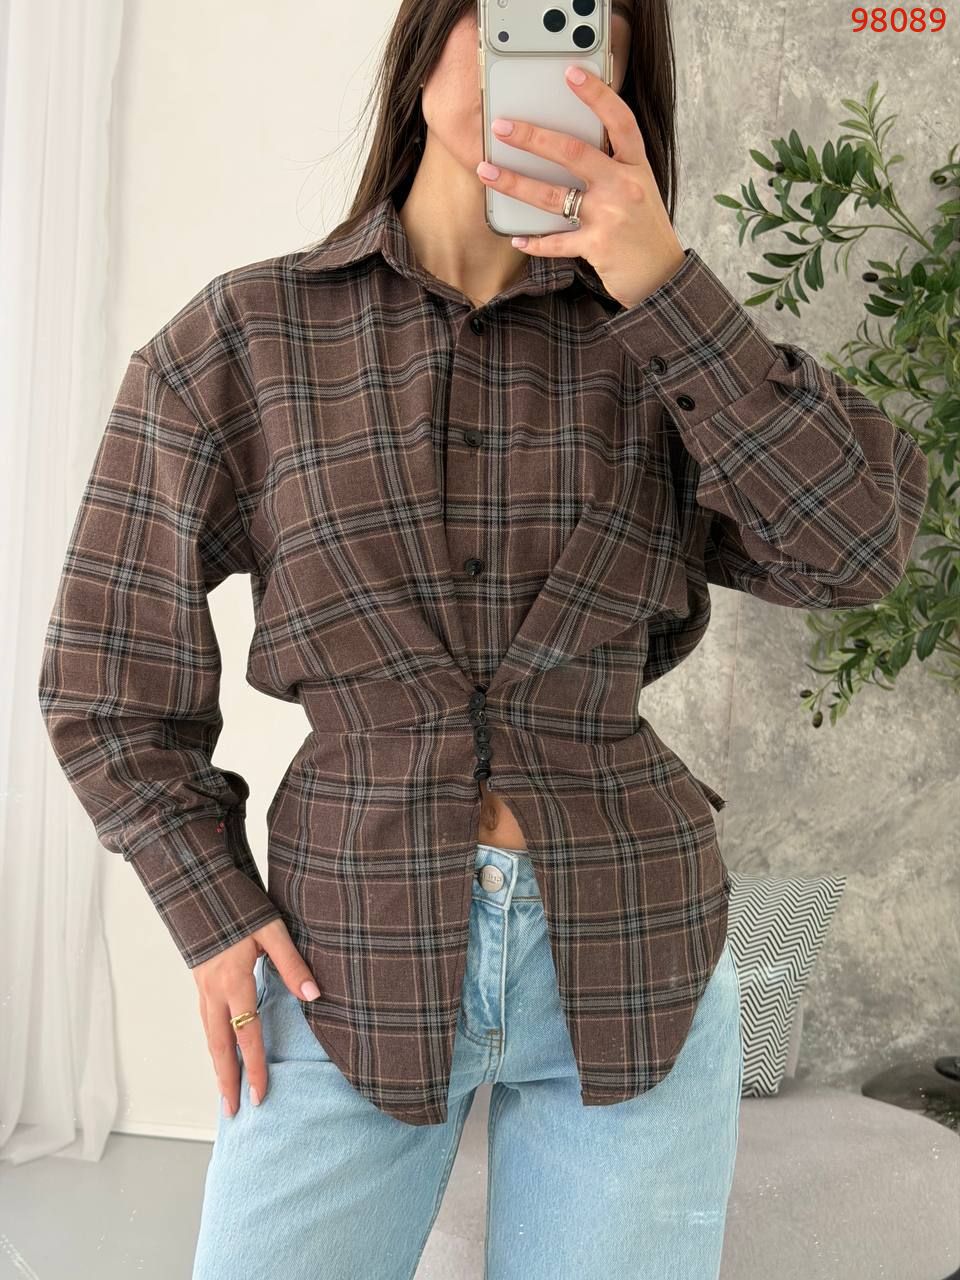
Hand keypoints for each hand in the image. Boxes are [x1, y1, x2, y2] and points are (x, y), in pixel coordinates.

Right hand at [193, 918, 321, 1116]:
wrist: (201, 889)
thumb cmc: (239, 907)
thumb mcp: (272, 930)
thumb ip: (292, 964)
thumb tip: (315, 995)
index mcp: (233, 983)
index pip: (246, 1036)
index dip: (253, 1068)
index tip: (260, 1096)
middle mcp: (214, 992)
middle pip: (219, 1047)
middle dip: (227, 1080)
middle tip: (232, 1112)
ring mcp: (203, 988)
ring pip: (209, 1036)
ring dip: (217, 1065)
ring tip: (225, 1091)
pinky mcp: (200, 981)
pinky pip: (205, 1022)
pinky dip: (212, 1043)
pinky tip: (219, 1050)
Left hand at [475, 63, 685, 308]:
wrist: (661, 277)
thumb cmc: (644, 230)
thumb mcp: (639, 189)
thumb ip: (612, 169)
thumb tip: (567, 150)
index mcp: (636, 167)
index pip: (619, 121)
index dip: (596, 95)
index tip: (571, 74)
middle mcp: (624, 187)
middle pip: (572, 153)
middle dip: (532, 137)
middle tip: (502, 126)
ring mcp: (609, 217)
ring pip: (553, 195)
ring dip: (515, 183)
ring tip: (488, 171)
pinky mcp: (597, 247)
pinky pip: (556, 242)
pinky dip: (535, 242)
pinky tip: (516, 238)